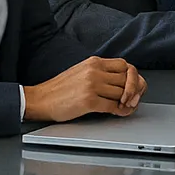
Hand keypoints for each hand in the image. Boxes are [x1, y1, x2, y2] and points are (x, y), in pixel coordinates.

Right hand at [24, 57, 145, 122]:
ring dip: (128, 102)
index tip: (135, 86)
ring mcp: (91, 85)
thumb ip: (101, 72)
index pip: (125, 65)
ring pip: (122, 92)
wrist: (39, 100)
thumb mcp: (82, 72)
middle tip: (134, 99)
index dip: (133, 77)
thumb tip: (123, 81)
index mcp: (94, 62)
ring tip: (126, 107)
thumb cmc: (60, 89)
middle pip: (127, 79)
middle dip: (134, 91)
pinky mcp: (88, 101)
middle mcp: (94, 71)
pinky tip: (118, 112)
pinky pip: (113, 106)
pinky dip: (120, 111)